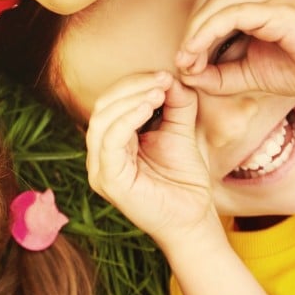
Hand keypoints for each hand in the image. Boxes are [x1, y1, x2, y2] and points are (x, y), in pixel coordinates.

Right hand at [86, 71, 216, 243]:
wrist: (194, 218)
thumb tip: (171, 77)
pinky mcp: (109, 181)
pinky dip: (127, 119)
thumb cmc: (184, 180)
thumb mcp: (180, 131)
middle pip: (103, 106)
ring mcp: (100, 169)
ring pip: (101, 120)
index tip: (165, 75)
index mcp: (112, 142)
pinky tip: (148, 108)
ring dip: (130, 99)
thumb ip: (176, 104)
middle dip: (132, 86)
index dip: (135, 83)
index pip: (111, 102)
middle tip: (162, 80)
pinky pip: (109, 141)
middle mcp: (100, 155)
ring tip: (158, 92)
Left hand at [176, 0, 294, 96]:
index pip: (211, 8)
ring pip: (215, 4)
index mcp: (257, 4)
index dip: (192, 34)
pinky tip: (198, 53)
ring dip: (194, 33)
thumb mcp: (253, 76)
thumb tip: (187, 76)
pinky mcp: (277, 8)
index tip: (185, 65)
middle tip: (183, 63)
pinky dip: (208, 32)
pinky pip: (231, 13)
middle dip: (189, 32)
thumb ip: (221, 76)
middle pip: (208, 2)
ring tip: (187, 60)